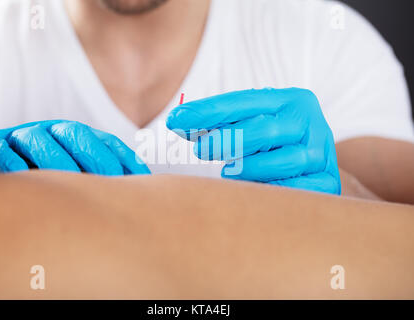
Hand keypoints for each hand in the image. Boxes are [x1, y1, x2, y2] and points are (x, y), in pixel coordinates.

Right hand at [0, 120, 149, 175]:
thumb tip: (136, 196)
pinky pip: (1, 150)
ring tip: (72, 185)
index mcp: (75, 136)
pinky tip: (24, 177)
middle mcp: (51, 131)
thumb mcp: (73, 172)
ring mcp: (20, 136)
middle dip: (97, 157)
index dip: (125, 158)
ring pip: (40, 141)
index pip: (106, 142)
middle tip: (112, 182)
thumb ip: (100, 180)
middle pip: (77, 135)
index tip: (143, 180)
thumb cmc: (41, 170)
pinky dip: (12, 162)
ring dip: (57, 161)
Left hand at [166, 88, 340, 193]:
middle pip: (263, 130)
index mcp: (292, 100)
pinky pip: (291, 189)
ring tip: (228, 171)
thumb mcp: (254, 124)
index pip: (244, 102)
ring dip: (246, 168)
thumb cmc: (274, 143)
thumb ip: (223, 122)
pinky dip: (268, 188)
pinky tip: (254, 186)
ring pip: (277, 162)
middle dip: (225, 140)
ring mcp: (321, 153)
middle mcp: (311, 123)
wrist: (316, 166)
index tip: (176, 120)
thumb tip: (178, 122)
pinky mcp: (327, 182)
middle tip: (200, 149)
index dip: (208, 111)